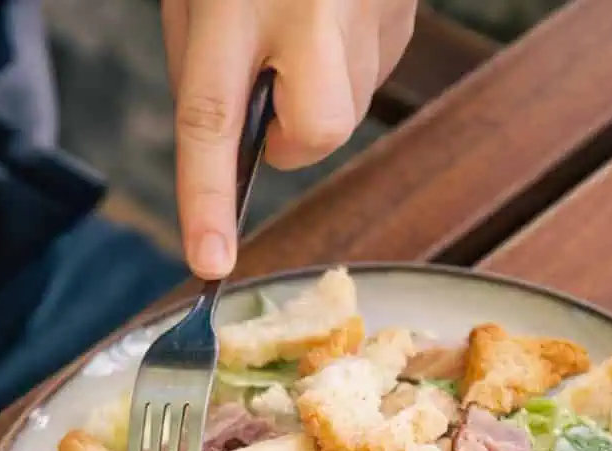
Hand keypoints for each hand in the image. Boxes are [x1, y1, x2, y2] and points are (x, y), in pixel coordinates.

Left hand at [163, 0, 416, 277]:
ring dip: (318, 93)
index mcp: (238, 0)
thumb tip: (233, 151)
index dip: (209, 201)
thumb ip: (205, 69)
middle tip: (271, 93)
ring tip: (300, 23)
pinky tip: (333, 14)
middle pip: (316, 134)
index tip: (210, 262)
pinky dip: (349, 65)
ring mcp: (372, 6)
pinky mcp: (406, 8)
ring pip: (347, 110)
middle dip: (292, 138)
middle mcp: (314, 6)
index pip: (213, 120)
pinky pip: (376, 72)